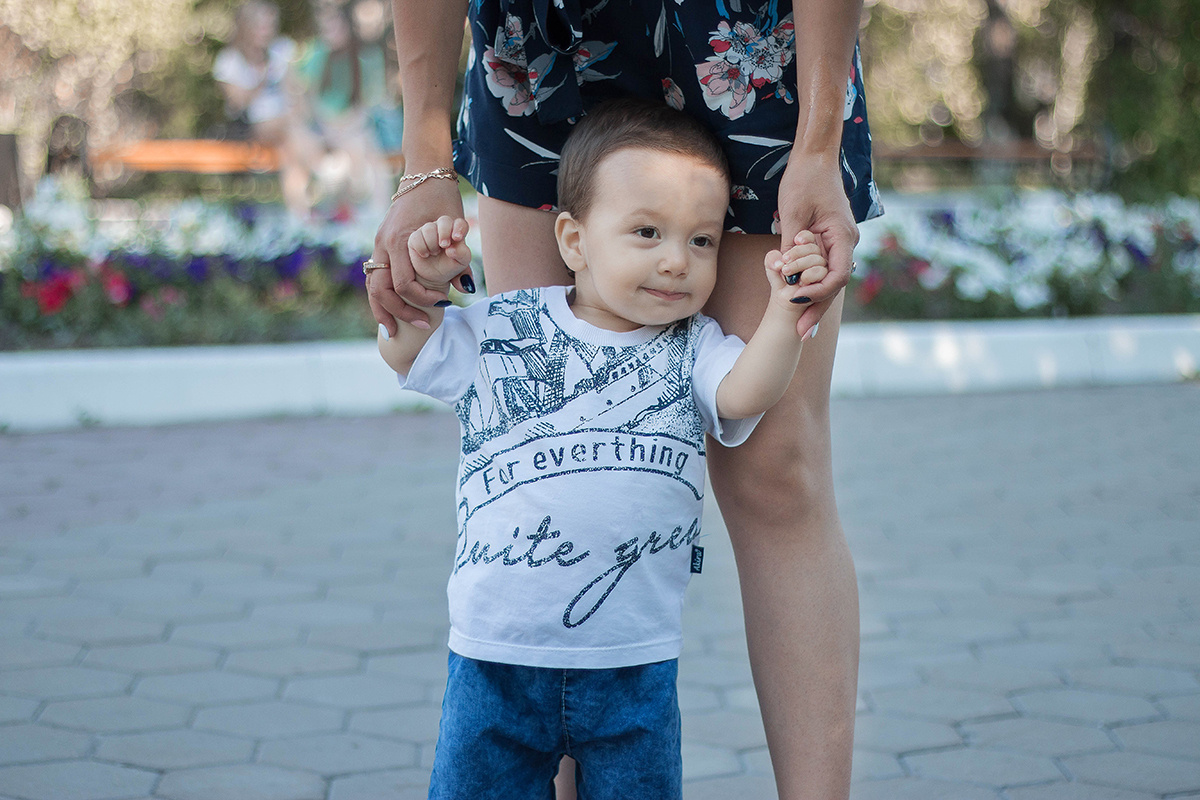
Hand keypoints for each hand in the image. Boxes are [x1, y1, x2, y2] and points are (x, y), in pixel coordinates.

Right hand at [366, 175, 473, 336]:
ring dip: (381, 309)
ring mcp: (378, 243)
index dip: (422, 300)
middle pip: (380, 290)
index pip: (404, 284)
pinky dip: (379, 295)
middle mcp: (384, 243)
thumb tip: (464, 287)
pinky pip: (374, 275)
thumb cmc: (442, 198)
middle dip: (399, 313)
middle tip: (422, 325)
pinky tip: (390, 310)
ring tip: (393, 331)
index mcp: (400, 240)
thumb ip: (459, 257)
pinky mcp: (380, 243)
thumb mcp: (454, 225)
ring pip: (371, 285)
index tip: (442, 305)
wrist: (424, 173)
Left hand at [775, 152, 858, 337]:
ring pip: (829, 279)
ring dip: (814, 301)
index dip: (818, 294)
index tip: (797, 304)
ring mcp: (839, 241)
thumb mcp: (792, 214)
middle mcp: (846, 241)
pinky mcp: (829, 239)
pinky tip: (800, 301)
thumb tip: (785, 276)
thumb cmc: (803, 180)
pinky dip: (812, 284)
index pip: (837, 276)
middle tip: (802, 334)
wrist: (814, 157)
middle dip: (817, 309)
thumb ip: (790, 246)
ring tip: (801, 326)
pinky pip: (823, 267)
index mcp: (842, 235)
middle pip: (834, 284)